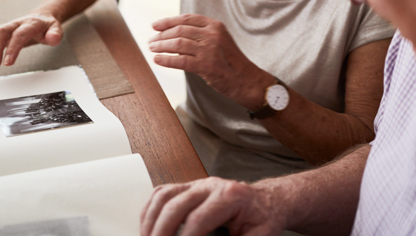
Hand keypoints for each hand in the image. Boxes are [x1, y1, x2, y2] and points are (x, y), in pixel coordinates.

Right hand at [0, 12, 63, 67]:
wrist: (41, 17)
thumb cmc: (48, 26)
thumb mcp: (56, 29)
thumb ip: (55, 34)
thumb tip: (53, 39)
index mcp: (30, 23)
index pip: (19, 34)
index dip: (12, 48)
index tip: (8, 63)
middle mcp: (16, 24)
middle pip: (1, 31)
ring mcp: (7, 27)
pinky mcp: (1, 32)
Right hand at [141, 178, 281, 235]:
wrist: (267, 202)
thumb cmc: (264, 219)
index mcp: (230, 196)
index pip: (197, 219)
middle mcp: (210, 186)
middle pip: (174, 206)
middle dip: (161, 233)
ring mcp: (197, 184)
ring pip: (163, 196)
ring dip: (150, 222)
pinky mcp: (188, 188)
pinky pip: (161, 193)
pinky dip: (149, 212)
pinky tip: (148, 229)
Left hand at [149, 14, 268, 108]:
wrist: (246, 80)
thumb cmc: (231, 62)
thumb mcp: (220, 41)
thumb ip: (202, 35)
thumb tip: (175, 34)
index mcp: (216, 26)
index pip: (187, 18)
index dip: (168, 21)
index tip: (155, 26)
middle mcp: (213, 35)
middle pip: (180, 30)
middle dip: (162, 35)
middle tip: (151, 41)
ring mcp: (210, 50)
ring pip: (178, 44)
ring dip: (161, 46)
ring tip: (152, 49)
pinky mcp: (206, 65)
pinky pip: (180, 61)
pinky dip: (166, 60)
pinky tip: (157, 60)